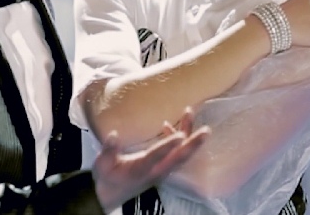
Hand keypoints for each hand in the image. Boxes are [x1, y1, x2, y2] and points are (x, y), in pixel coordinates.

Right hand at [92, 107, 209, 212]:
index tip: (181, 135)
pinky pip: (175, 155)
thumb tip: (114, 134)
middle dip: (193, 143)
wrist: (109, 195)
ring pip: (180, 155)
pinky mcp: (161, 169)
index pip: (157, 156)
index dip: (169, 145)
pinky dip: (178, 140)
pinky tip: (168, 125)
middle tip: (206, 130)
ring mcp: (160, 171)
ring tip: (189, 113)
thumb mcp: (102, 164)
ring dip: (189, 137)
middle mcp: (155, 171)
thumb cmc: (106, 178)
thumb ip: (109, 149)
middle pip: (179, 157)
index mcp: (141, 169)